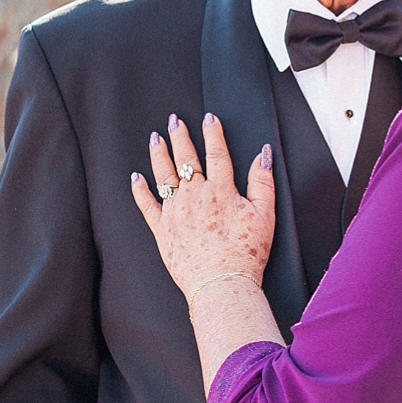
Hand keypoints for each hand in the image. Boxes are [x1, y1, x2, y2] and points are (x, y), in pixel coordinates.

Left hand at [132, 113, 275, 300]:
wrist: (221, 284)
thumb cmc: (246, 255)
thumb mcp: (265, 216)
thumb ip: (262, 182)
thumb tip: (263, 155)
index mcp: (221, 191)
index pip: (216, 153)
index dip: (212, 133)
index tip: (208, 118)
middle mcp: (195, 196)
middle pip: (186, 158)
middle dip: (180, 136)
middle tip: (174, 121)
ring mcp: (175, 212)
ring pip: (163, 175)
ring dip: (158, 154)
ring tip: (155, 138)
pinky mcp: (162, 229)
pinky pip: (146, 204)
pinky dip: (140, 189)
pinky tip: (136, 177)